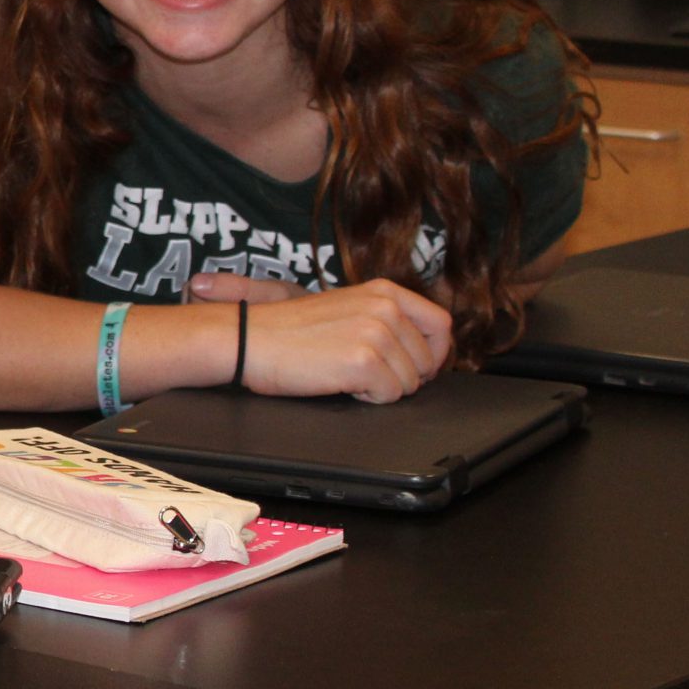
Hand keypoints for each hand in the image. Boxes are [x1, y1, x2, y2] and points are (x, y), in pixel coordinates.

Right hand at [190, 272, 451, 403]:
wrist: (246, 339)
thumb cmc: (287, 330)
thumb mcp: (345, 308)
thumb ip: (386, 318)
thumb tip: (425, 349)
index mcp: (384, 291)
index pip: (441, 325)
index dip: (434, 353)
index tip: (414, 367)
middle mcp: (386, 308)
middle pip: (428, 361)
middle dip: (403, 376)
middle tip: (363, 372)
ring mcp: (376, 334)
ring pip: (410, 383)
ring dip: (381, 388)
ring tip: (343, 373)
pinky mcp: (363, 362)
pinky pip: (389, 396)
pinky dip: (366, 397)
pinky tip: (338, 382)